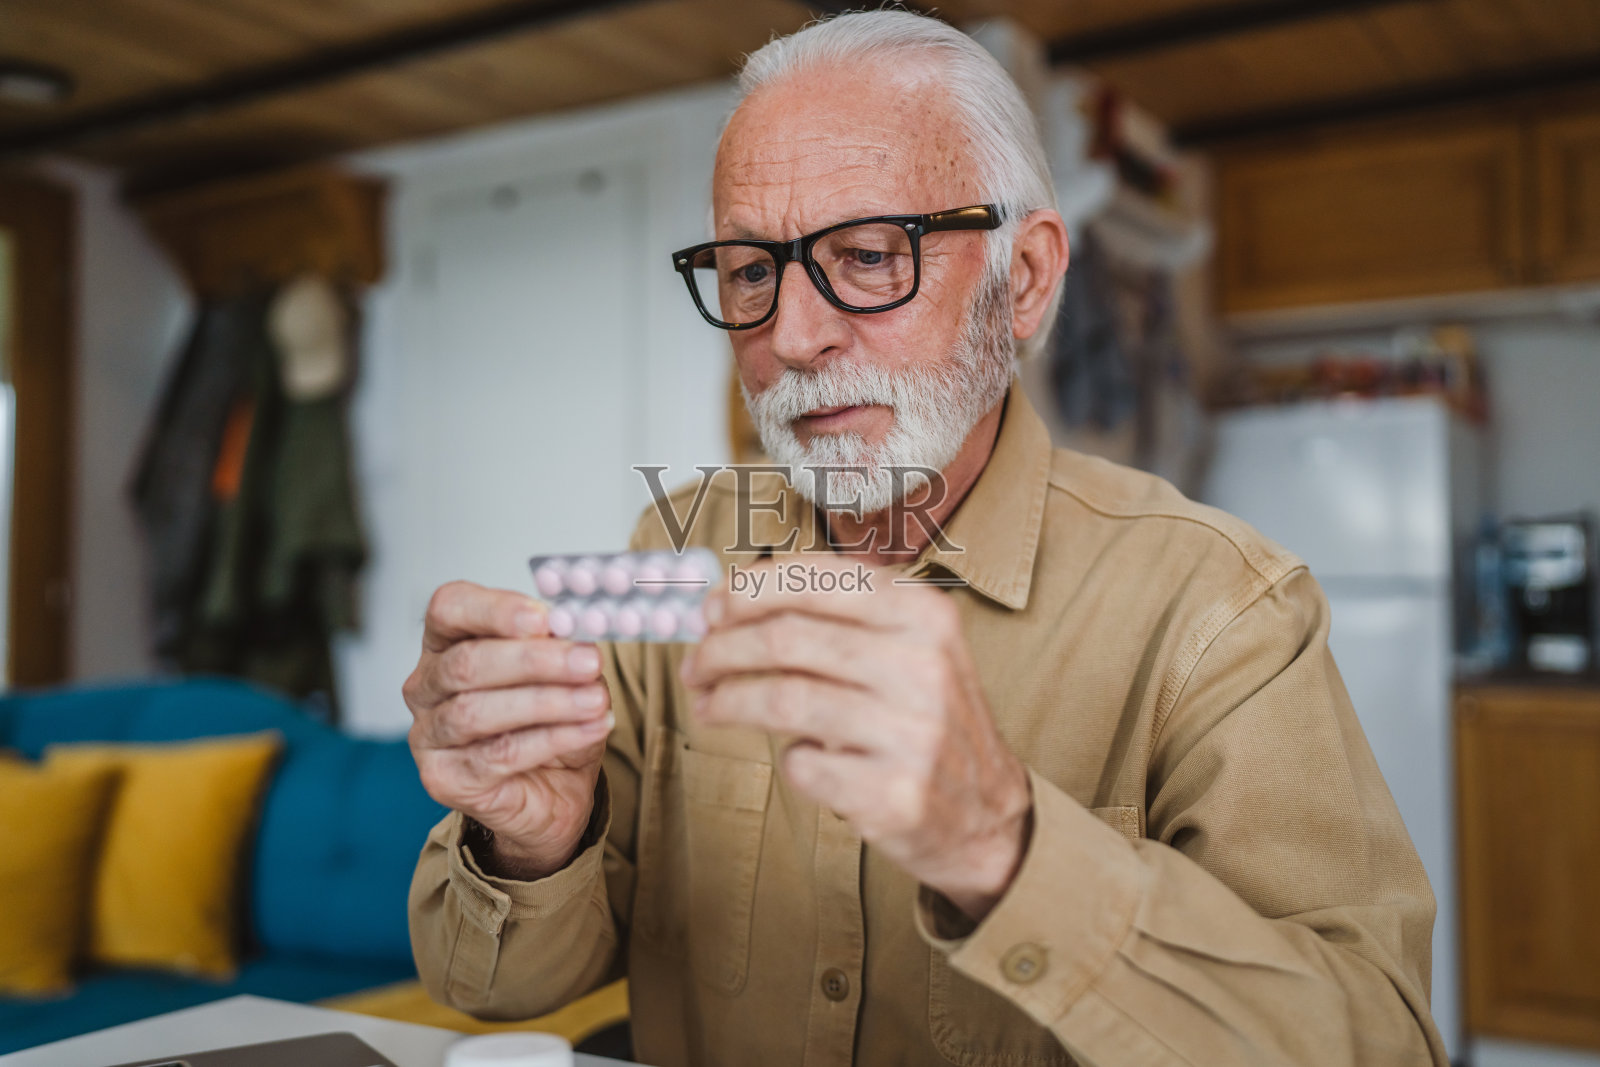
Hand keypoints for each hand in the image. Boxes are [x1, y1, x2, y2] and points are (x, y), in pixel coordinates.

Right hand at [403, 581, 613, 879]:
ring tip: (595, 700)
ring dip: (546, 702)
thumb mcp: (564, 673)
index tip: (544, 617)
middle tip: (588, 660)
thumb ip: (562, 647)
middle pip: (466, 662)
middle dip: (534, 660)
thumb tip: (574, 629)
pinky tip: (591, 728)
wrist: (554, 790)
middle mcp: (427, 686)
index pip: (450, 608)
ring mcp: (428, 735)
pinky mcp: (446, 779)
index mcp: (447, 643)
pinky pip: (499, 755)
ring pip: (477, 711)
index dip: (494, 609)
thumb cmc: (550, 721)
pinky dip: (554, 738)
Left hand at [679, 558, 1031, 919]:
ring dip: (728, 701)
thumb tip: (731, 597)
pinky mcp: (892, 794)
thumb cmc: (926, 717)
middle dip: (722, 648)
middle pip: (787, 639)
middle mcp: (922, 666)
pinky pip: (802, 765)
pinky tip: (797, 758)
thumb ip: (838, 613)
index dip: (748, 591)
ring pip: (782, 700)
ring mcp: (911, 733)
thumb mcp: (910, 645)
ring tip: (708, 706)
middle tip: (696, 663)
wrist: (986, 814)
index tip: (710, 607)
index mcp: (924, 614)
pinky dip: (787, 760)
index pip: (817, 580)